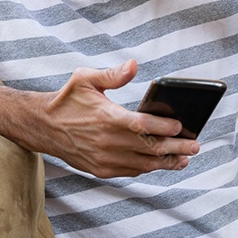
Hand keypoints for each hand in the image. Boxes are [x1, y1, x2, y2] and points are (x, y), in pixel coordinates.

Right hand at [41, 60, 199, 178]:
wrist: (42, 126)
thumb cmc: (66, 100)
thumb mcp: (85, 78)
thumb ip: (112, 75)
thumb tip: (134, 65)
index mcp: (106, 118)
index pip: (142, 126)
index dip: (164, 128)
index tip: (180, 126)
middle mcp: (107, 141)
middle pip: (149, 148)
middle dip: (175, 148)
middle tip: (194, 146)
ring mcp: (104, 158)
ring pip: (143, 164)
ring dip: (166, 162)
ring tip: (184, 159)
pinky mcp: (100, 169)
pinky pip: (130, 171)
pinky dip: (147, 168)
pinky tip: (160, 164)